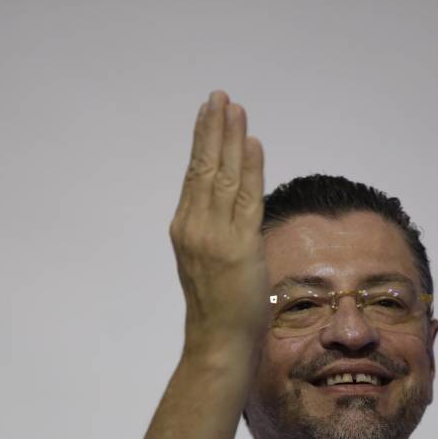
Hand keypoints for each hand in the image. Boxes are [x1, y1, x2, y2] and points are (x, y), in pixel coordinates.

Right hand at [170, 90, 269, 351]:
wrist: (218, 341)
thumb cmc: (218, 308)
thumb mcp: (209, 262)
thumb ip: (216, 231)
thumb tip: (233, 206)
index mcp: (185, 229)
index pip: (194, 176)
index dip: (202, 142)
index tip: (208, 114)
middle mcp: (194, 227)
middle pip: (204, 167)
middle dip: (213, 129)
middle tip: (219, 96)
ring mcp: (215, 236)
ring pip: (223, 176)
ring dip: (231, 139)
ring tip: (235, 108)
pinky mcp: (240, 246)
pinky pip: (246, 198)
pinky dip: (250, 168)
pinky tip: (253, 144)